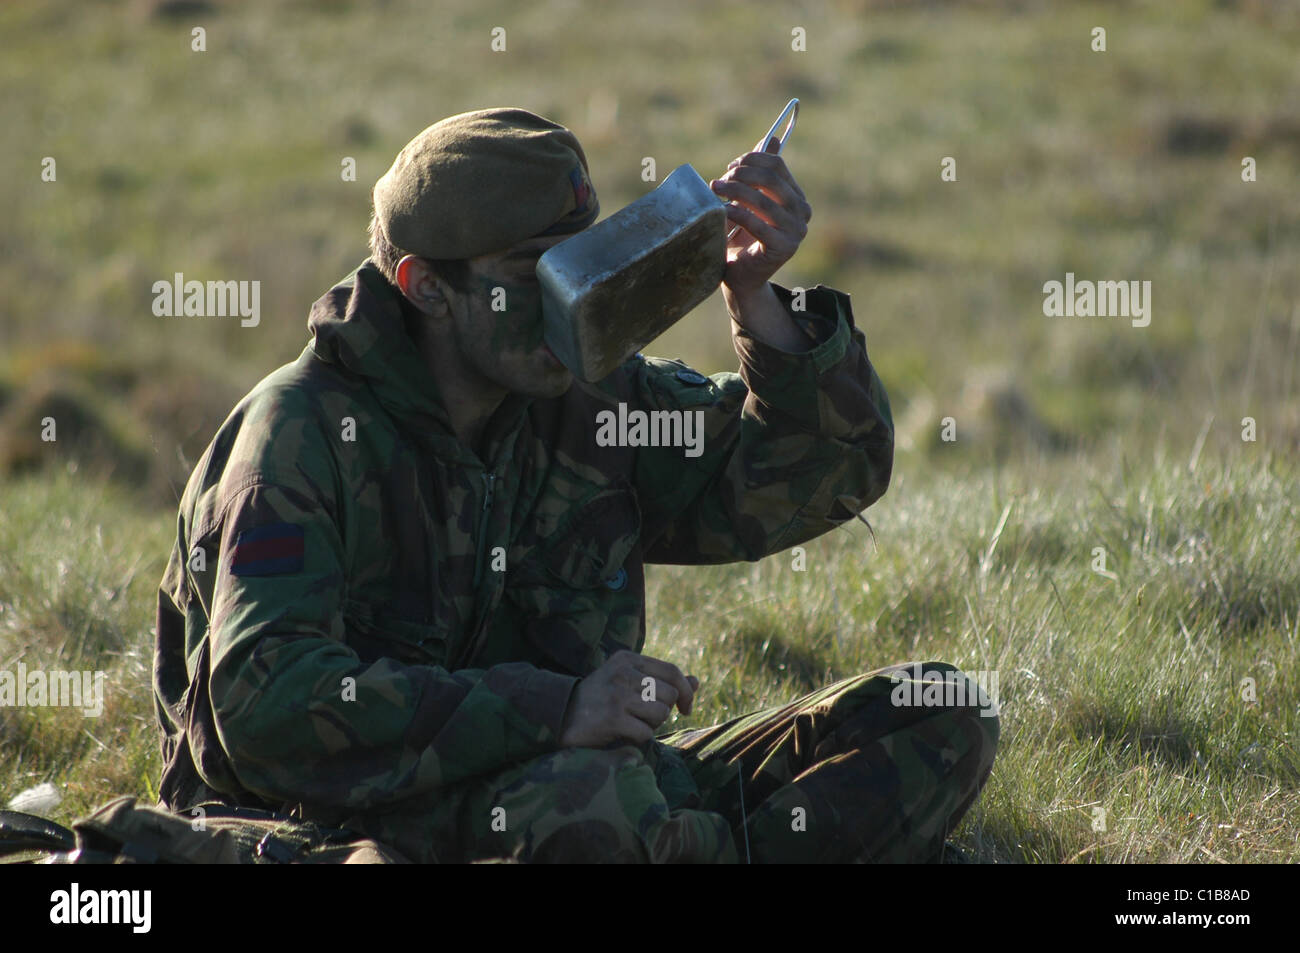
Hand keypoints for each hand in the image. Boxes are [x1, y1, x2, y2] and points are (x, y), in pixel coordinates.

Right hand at [559, 650, 699, 747]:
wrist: (560, 713)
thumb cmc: (600, 697)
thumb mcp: (628, 680)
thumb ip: (661, 680)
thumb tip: (696, 682)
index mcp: (627, 659)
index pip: (672, 671)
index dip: (685, 691)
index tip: (685, 708)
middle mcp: (623, 673)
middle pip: (670, 694)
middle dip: (664, 711)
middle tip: (646, 716)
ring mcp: (617, 696)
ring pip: (660, 713)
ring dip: (652, 724)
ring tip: (632, 723)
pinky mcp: (612, 719)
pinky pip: (646, 732)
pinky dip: (639, 738)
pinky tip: (623, 733)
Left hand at [709, 137, 812, 297]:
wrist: (741, 277)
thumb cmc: (742, 238)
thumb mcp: (750, 201)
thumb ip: (759, 174)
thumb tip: (773, 138)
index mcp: (796, 197)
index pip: (777, 166)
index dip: (751, 161)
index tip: (730, 168)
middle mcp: (802, 213)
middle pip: (771, 180)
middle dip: (741, 175)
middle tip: (719, 182)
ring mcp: (796, 231)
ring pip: (763, 200)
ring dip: (734, 192)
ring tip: (715, 191)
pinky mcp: (784, 248)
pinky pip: (758, 224)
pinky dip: (737, 214)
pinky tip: (722, 212)